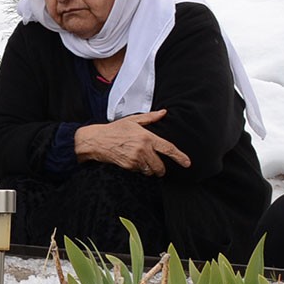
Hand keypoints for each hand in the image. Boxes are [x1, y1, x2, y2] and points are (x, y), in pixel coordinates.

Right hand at [74, 109, 190, 176]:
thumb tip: (163, 113)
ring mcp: (136, 159)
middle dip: (161, 169)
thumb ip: (150, 118)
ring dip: (150, 169)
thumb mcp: (133, 120)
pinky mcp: (129, 166)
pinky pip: (140, 171)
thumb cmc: (114, 129)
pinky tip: (133, 161)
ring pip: (150, 170)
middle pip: (160, 166)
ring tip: (143, 161)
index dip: (179, 157)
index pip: (168, 148)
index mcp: (147, 137)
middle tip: (160, 168)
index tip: (187, 163)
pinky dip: (139, 169)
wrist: (97, 140)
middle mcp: (143, 149)